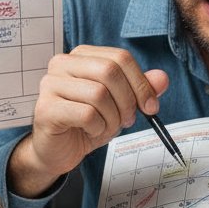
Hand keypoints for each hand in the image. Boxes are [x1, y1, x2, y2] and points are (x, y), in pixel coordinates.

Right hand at [9, 45, 168, 197]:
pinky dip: (97, 128)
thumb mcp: (119, 105)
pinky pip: (86, 114)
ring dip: (112, 118)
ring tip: (106, 127)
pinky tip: (90, 132)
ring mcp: (50, 84)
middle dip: (127, 101)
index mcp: (82, 56)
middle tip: (128, 120)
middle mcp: (62, 64)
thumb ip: (139, 89)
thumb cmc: (86, 124)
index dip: (141, 83)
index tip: (151, 106)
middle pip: (110, 71)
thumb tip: (162, 78)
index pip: (120, 57)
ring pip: (98, 94)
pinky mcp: (46, 108)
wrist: (58, 151)